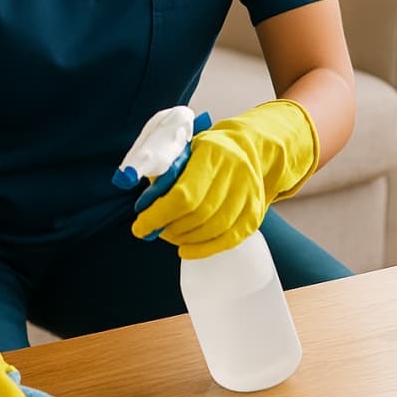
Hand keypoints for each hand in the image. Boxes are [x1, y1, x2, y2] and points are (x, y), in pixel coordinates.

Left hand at [131, 100, 318, 257]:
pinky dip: (204, 249)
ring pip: (214, 229)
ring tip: (168, 235)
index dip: (159, 214)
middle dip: (169, 227)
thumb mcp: (186, 151)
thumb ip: (166, 174)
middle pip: (199, 214)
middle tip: (153, 230)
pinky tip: (186, 249)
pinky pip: (229, 239)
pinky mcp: (255, 212)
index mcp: (212, 153)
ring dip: (184, 238)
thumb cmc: (208, 151)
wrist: (249, 148)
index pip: (184, 194)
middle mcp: (236, 173)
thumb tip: (146, 204)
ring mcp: (249, 194)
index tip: (140, 226)